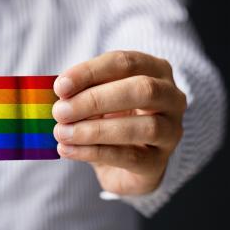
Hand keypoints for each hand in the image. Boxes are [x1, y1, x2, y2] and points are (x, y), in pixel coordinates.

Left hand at [53, 51, 186, 194]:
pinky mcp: (158, 163)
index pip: (125, 63)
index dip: (90, 72)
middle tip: (60, 111)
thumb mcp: (94, 100)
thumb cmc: (109, 120)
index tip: (60, 86)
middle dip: (95, 100)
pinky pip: (129, 157)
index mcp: (154, 70)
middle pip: (142, 90)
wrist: (124, 166)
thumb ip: (80, 93)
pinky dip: (93, 152)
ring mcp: (170, 132)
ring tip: (62, 133)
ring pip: (142, 127)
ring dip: (94, 130)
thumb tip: (58, 94)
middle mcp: (171, 98)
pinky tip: (67, 149)